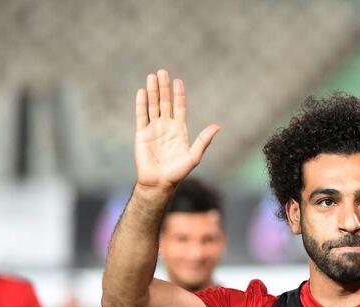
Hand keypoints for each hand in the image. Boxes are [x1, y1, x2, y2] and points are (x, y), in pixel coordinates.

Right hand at [134, 69, 219, 189]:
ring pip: (152, 105)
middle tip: (163, 71)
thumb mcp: (194, 156)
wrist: (159, 182)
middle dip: (163, 87)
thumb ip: (204, 140)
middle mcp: (166, 126)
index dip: (178, 94)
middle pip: (164, 102)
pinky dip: (141, 103)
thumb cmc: (178, 172)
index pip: (179, 107)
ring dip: (152, 91)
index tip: (178, 81)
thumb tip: (218, 126)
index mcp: (179, 130)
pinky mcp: (141, 134)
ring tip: (152, 76)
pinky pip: (141, 115)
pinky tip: (142, 91)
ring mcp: (153, 129)